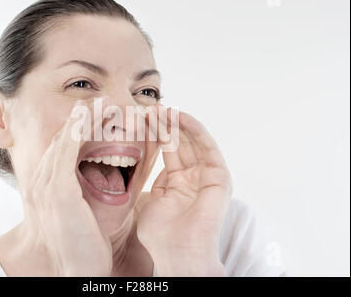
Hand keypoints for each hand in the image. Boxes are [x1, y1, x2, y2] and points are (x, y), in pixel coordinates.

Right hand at [22, 100, 111, 275]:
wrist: (72, 270)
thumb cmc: (83, 242)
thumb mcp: (85, 210)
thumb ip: (92, 185)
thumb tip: (115, 166)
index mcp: (47, 185)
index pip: (61, 147)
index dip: (79, 128)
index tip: (97, 114)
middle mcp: (41, 180)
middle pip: (60, 138)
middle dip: (82, 118)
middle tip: (102, 101)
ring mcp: (46, 184)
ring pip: (64, 138)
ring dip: (84, 117)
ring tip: (102, 101)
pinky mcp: (58, 190)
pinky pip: (67, 148)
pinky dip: (79, 127)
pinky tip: (92, 113)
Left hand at [137, 105, 232, 275]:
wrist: (177, 252)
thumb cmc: (160, 234)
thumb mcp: (150, 199)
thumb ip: (153, 180)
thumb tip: (149, 163)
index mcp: (177, 184)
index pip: (167, 152)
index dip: (155, 135)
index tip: (141, 119)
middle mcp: (194, 178)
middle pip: (179, 144)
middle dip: (164, 126)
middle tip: (150, 109)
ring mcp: (207, 176)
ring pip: (192, 142)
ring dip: (177, 123)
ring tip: (162, 108)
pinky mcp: (220, 176)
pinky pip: (207, 146)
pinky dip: (194, 129)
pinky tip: (180, 116)